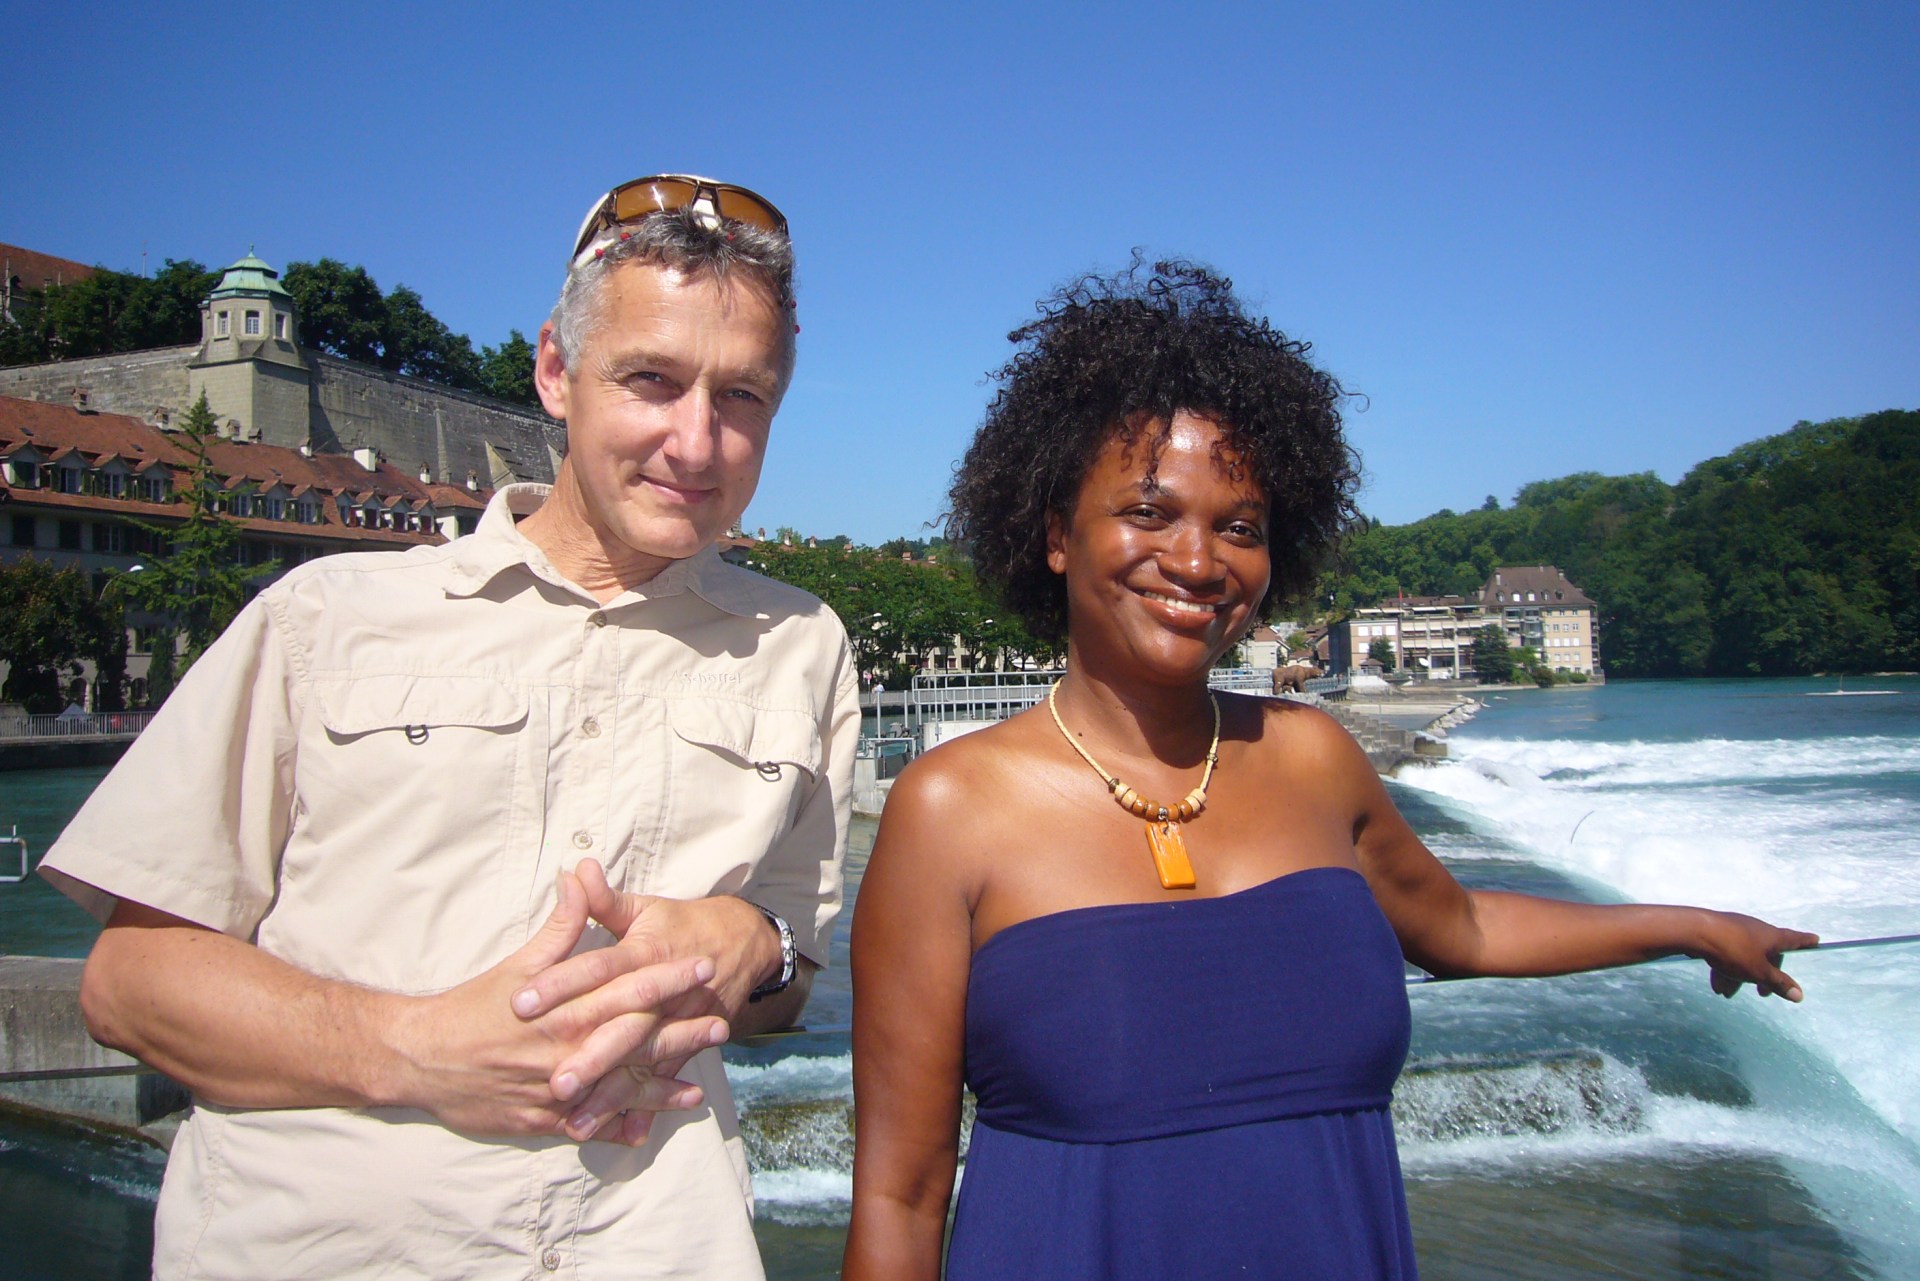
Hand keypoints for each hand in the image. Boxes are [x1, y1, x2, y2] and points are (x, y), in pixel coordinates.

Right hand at [387, 869, 728, 1138]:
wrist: (421, 1057)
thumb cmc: (472, 1006)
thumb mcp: (520, 962)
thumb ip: (560, 927)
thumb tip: (581, 877)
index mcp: (567, 1009)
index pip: (632, 988)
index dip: (671, 977)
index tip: (703, 966)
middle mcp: (570, 1051)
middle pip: (638, 1040)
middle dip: (682, 1034)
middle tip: (721, 1024)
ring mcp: (560, 1090)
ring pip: (622, 1090)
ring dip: (662, 1088)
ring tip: (698, 1088)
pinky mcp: (544, 1121)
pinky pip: (591, 1126)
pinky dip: (620, 1128)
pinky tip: (647, 1129)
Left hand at [508, 861, 780, 1129]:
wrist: (739, 944)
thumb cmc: (677, 924)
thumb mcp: (641, 908)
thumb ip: (602, 899)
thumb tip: (575, 871)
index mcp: (643, 953)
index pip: (596, 968)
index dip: (559, 983)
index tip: (521, 1001)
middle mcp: (660, 993)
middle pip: (622, 1026)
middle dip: (590, 1057)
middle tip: (555, 1082)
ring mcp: (676, 1023)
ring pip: (641, 1063)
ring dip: (612, 1094)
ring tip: (577, 1122)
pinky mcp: (686, 1045)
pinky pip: (663, 1080)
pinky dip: (647, 1108)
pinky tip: (624, 1134)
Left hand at [1692, 911, 1819, 1000]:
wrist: (1696, 931)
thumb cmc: (1734, 950)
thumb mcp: (1759, 972)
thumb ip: (1778, 983)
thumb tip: (1800, 995)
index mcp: (1772, 936)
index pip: (1794, 939)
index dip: (1805, 941)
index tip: (1815, 940)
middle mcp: (1756, 930)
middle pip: (1766, 954)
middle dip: (1764, 975)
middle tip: (1762, 993)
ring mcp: (1736, 930)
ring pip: (1743, 957)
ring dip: (1738, 976)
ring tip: (1727, 994)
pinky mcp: (1717, 933)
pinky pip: (1727, 954)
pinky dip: (1725, 969)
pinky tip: (1716, 985)